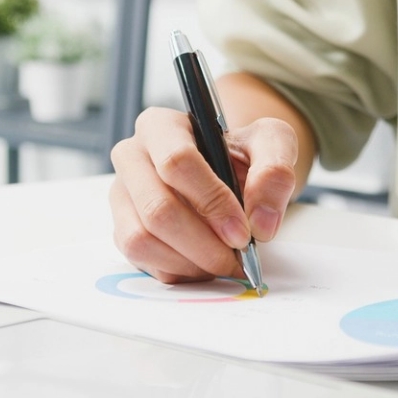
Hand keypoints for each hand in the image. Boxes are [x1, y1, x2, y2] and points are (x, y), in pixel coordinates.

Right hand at [109, 108, 299, 282]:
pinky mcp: (122, 229)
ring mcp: (122, 197)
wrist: (229, 175)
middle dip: (204, 244)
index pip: (176, 162)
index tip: (242, 232)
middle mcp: (131, 158)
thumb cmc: (242, 155)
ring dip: (190, 262)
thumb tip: (261, 221)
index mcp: (161, 126)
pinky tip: (205, 262)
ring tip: (222, 261)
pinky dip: (179, 271)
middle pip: (157, 209)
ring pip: (142, 240)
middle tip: (237, 258)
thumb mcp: (272, 144)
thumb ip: (275, 170)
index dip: (212, 202)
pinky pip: (143, 261)